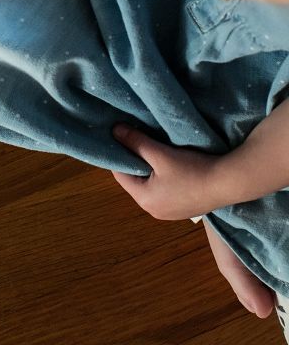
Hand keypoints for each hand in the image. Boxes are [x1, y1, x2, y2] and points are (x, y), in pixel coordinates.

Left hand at [110, 124, 224, 220]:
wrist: (230, 183)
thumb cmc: (191, 169)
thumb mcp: (159, 153)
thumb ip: (136, 142)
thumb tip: (114, 131)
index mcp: (144, 200)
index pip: (121, 175)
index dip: (120, 155)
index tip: (122, 139)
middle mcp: (154, 211)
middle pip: (135, 181)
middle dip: (135, 162)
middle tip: (137, 142)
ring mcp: (170, 213)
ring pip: (150, 186)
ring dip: (150, 169)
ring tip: (154, 151)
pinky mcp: (184, 209)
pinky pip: (164, 191)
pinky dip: (163, 178)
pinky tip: (171, 166)